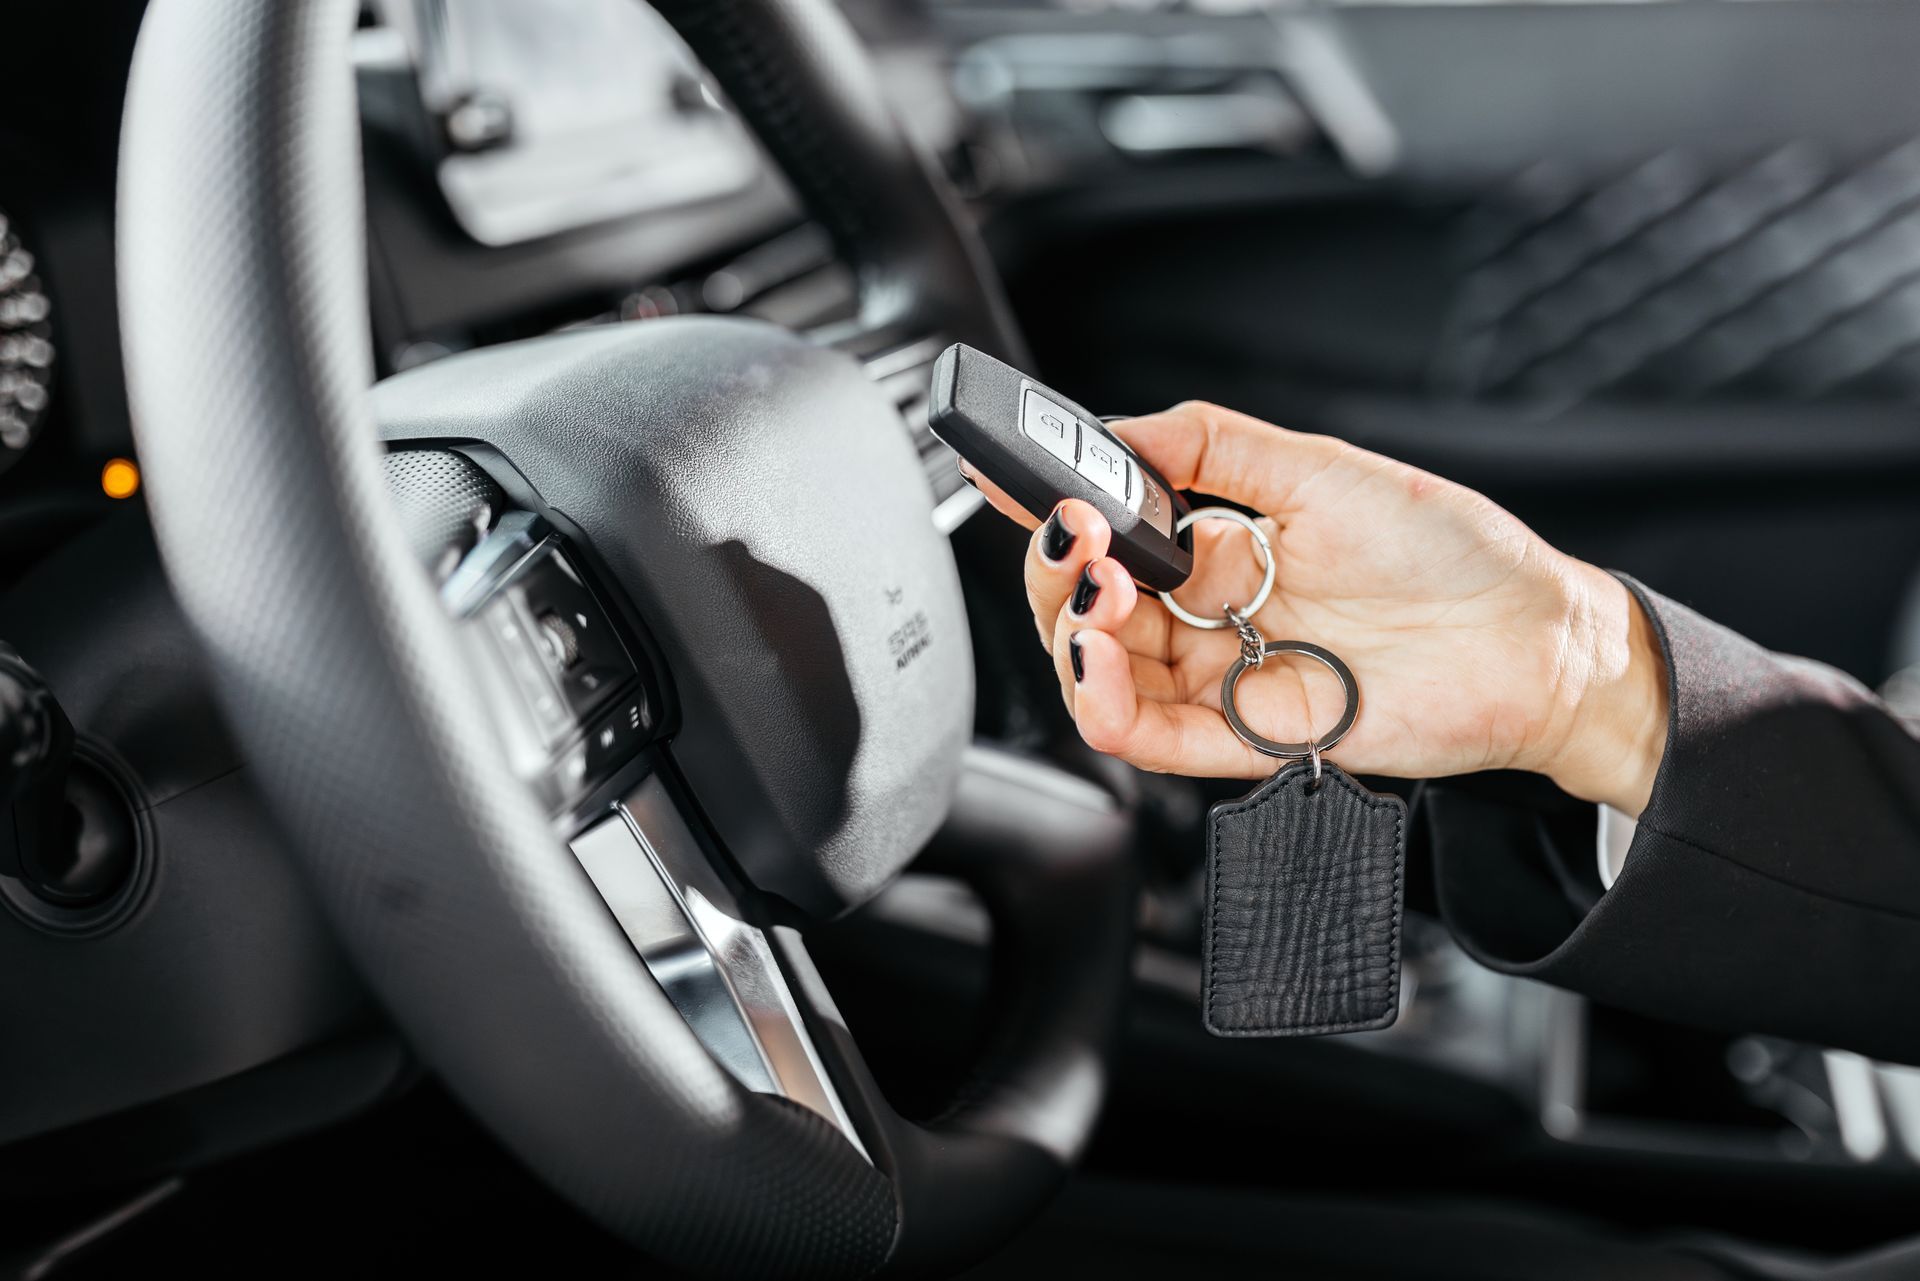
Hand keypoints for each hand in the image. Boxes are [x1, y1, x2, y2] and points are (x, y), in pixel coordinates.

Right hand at [965, 401, 1668, 815]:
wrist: (1533, 640)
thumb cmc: (1450, 553)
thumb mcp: (1321, 468)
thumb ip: (1211, 446)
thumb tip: (1118, 430)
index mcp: (1220, 551)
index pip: (1108, 540)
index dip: (1056, 518)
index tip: (1020, 484)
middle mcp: (1212, 619)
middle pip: (1089, 612)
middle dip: (1057, 577)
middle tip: (1075, 546)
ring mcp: (1226, 679)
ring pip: (1106, 677)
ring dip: (1074, 640)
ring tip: (1096, 602)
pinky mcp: (1249, 738)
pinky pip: (1152, 736)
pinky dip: (1107, 706)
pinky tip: (1100, 663)